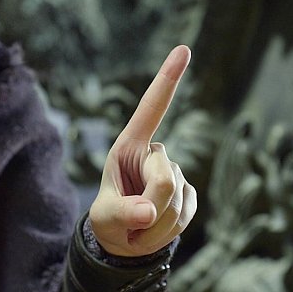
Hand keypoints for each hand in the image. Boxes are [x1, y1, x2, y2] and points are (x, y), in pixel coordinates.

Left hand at [89, 45, 196, 256]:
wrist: (125, 242)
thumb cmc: (107, 221)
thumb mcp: (103, 219)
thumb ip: (121, 213)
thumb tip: (148, 214)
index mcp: (129, 146)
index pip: (150, 110)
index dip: (167, 80)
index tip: (184, 49)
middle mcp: (155, 153)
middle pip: (164, 179)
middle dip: (149, 208)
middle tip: (131, 224)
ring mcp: (175, 173)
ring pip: (174, 202)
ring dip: (155, 227)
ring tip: (137, 229)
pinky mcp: (189, 195)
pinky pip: (185, 216)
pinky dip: (167, 232)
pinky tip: (154, 230)